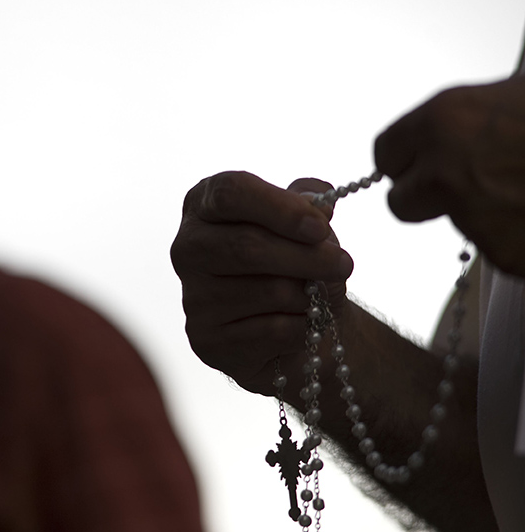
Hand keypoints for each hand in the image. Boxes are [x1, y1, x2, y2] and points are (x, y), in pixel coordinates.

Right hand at [170, 172, 353, 394]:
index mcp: (203, 206)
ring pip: (267, 291)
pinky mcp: (206, 339)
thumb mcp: (305, 223)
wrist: (292, 324)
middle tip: (343, 263)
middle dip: (307, 256)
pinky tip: (298, 325)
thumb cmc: (294, 263)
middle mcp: (187, 248)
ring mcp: (193, 296)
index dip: (279, 208)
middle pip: (247, 245)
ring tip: (315, 296)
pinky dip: (301, 327)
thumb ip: (310, 204)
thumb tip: (319, 205)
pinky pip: (272, 330)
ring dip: (308, 296)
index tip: (321, 226)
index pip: (229, 193)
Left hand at [375, 75, 524, 276]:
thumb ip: (463, 121)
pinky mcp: (504, 255)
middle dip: (425, 197)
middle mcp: (446, 170)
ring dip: (478, 214)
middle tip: (465, 186)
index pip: (386, 152)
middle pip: (399, 202)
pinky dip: (517, 237)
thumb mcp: (512, 95)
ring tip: (523, 189)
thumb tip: (436, 137)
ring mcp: (474, 217)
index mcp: (444, 120)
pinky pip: (497, 249)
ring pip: (453, 225)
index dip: (404, 159)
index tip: (416, 163)